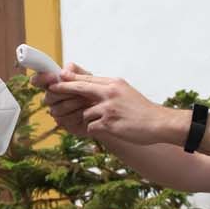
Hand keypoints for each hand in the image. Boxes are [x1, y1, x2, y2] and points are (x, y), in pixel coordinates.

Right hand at [40, 63, 94, 135]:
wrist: (105, 107)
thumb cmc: (95, 89)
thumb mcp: (88, 77)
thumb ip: (75, 72)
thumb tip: (62, 72)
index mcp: (54, 84)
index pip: (38, 80)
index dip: (41, 78)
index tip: (52, 77)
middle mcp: (52, 98)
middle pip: (49, 96)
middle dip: (66, 93)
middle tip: (81, 91)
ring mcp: (56, 111)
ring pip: (58, 108)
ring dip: (75, 103)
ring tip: (89, 100)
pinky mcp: (63, 123)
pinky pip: (65, 120)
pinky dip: (79, 114)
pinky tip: (88, 110)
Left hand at [49, 74, 187, 146]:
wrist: (158, 123)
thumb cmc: (141, 110)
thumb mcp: (125, 91)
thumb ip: (107, 88)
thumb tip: (87, 85)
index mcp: (113, 83)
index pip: (86, 79)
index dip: (69, 80)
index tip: (56, 79)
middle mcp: (109, 93)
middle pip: (78, 88)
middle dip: (63, 89)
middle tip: (51, 92)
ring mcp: (108, 108)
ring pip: (84, 113)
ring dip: (90, 120)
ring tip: (108, 122)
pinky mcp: (108, 123)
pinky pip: (91, 127)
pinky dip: (95, 130)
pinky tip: (108, 130)